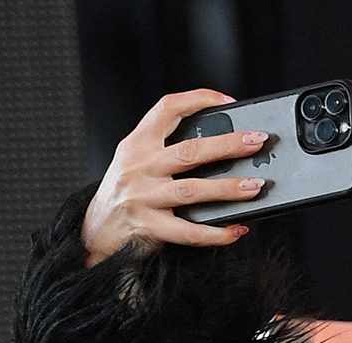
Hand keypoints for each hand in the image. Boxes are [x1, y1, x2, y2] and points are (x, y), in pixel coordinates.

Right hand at [81, 89, 273, 266]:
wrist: (94, 232)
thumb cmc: (125, 195)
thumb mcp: (136, 162)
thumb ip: (166, 152)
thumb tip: (220, 149)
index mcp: (137, 144)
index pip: (167, 109)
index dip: (198, 100)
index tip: (227, 102)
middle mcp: (139, 166)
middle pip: (189, 151)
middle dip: (228, 145)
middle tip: (257, 141)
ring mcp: (143, 197)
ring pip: (193, 189)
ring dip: (228, 188)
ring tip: (256, 186)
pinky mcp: (149, 226)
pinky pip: (189, 231)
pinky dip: (217, 232)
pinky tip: (238, 229)